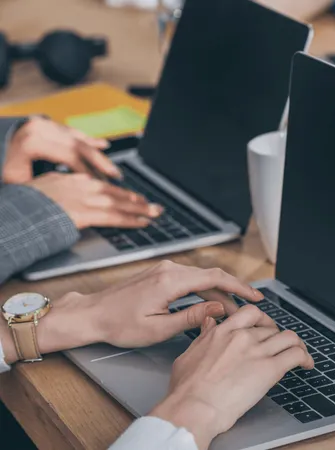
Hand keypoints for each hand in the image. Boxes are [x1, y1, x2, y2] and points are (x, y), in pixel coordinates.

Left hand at [0, 261, 264, 365]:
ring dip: (219, 292)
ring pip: (201, 277)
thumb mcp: (158, 329)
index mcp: (171, 281)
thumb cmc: (118, 324)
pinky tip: (211, 303)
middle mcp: (169, 269)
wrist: (90, 314)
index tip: (256, 296)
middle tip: (252, 304)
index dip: (240, 287)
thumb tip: (219, 308)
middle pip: (212, 275)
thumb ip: (192, 317)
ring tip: (234, 310)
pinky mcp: (159, 274)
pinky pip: (189, 279)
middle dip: (235, 289)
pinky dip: (204, 290)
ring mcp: (163, 269)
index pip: (216, 278)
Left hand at [3, 116, 119, 183]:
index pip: (71, 156)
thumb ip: (46, 185)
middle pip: (79, 145)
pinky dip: (87, 140)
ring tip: (112, 167)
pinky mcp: (44, 123)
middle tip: (115, 175)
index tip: (101, 186)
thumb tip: (72, 195)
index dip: (89, 172)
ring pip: (78, 138)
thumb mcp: (19, 182)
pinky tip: (102, 145)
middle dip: (100, 162)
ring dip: (97, 153)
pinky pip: (71, 131)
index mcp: (33, 142)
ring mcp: (42, 124)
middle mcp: (39, 129)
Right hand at [25, 172, 162, 228]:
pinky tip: (143, 223)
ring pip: (119, 204)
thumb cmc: (24, 205)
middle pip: (115, 192)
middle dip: (136, 199)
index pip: (101, 185)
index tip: (132, 196)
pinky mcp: (84, 214)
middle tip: (153, 204)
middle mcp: (80, 186)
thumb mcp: (43, 190)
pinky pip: (113, 218)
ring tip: (155, 213)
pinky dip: (130, 220)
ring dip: (140, 209)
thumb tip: (69, 197)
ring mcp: (83, 199)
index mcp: (70, 180)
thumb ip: (60, 191)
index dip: (120, 192)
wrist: (15, 211)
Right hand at [150, 306, 313, 449]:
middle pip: (271, 328)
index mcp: (223, 332)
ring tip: (299, 354)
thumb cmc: (186, 390)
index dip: (262, 320)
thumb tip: (208, 323)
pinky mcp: (270, 368)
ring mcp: (258, 351)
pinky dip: (305, 358)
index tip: (265, 328)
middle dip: (278, 338)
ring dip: (296, 345)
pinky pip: (296, 355)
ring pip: (289, 337)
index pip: (251, 313)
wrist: (193, 407)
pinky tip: (306, 364)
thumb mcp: (189, 354)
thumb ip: (203, 336)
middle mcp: (242, 337)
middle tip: (280, 348)